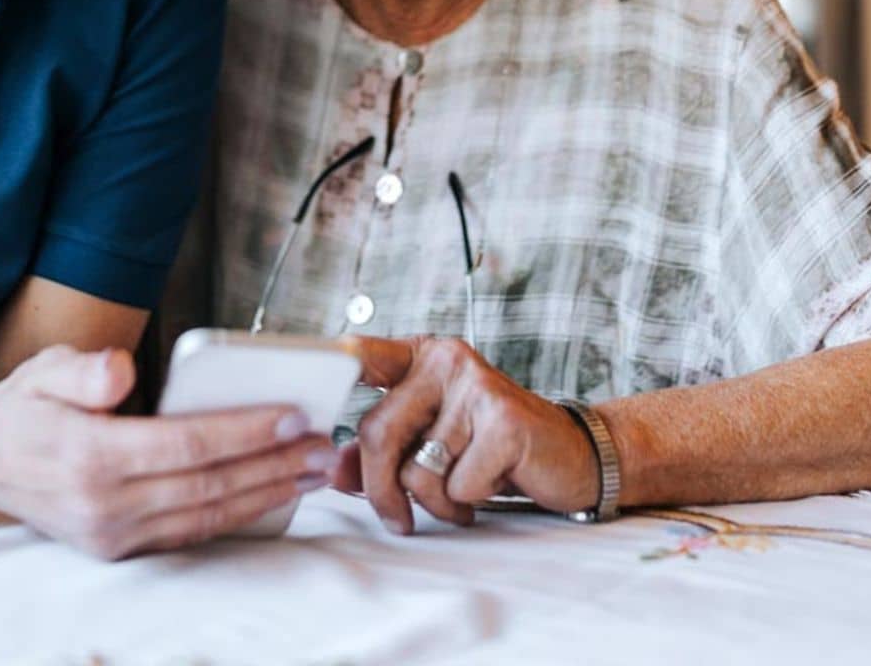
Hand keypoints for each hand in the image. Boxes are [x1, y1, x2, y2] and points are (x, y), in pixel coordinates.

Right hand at [0, 344, 339, 559]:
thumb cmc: (23, 406)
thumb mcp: (45, 368)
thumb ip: (85, 369)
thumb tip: (123, 370)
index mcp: (90, 456)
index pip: (186, 445)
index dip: (244, 432)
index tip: (294, 417)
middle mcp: (103, 504)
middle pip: (207, 486)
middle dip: (272, 466)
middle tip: (323, 446)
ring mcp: (110, 534)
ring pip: (205, 516)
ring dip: (265, 494)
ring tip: (310, 472)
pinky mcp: (115, 548)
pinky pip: (188, 533)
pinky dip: (234, 516)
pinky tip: (268, 494)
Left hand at [339, 336, 595, 533]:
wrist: (569, 456)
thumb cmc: (491, 450)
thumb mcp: (429, 446)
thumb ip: (378, 453)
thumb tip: (330, 469)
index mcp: (421, 357)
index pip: (363, 353)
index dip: (328, 366)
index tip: (301, 381)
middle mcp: (446, 360)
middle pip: (377, 432)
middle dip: (380, 489)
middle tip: (396, 517)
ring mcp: (477, 385)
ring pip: (416, 467)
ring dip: (435, 500)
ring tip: (462, 492)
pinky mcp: (505, 420)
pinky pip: (457, 483)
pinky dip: (468, 501)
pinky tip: (491, 485)